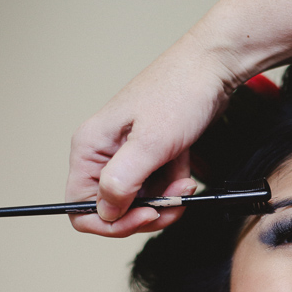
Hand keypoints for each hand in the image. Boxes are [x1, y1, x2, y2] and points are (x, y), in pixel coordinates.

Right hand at [66, 32, 235, 236]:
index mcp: (89, 148)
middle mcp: (103, 154)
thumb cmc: (179, 93)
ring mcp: (127, 155)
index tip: (144, 215)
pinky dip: (173, 185)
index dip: (112, 222)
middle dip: (148, 211)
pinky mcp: (150, 155)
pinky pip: (157, 186)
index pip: (80, 207)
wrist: (212, 69)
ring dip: (166, 198)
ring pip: (139, 201)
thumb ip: (121, 182)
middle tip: (173, 202)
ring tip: (184, 181)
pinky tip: (185, 169)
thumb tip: (105, 212)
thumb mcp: (150, 143)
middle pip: (114, 209)